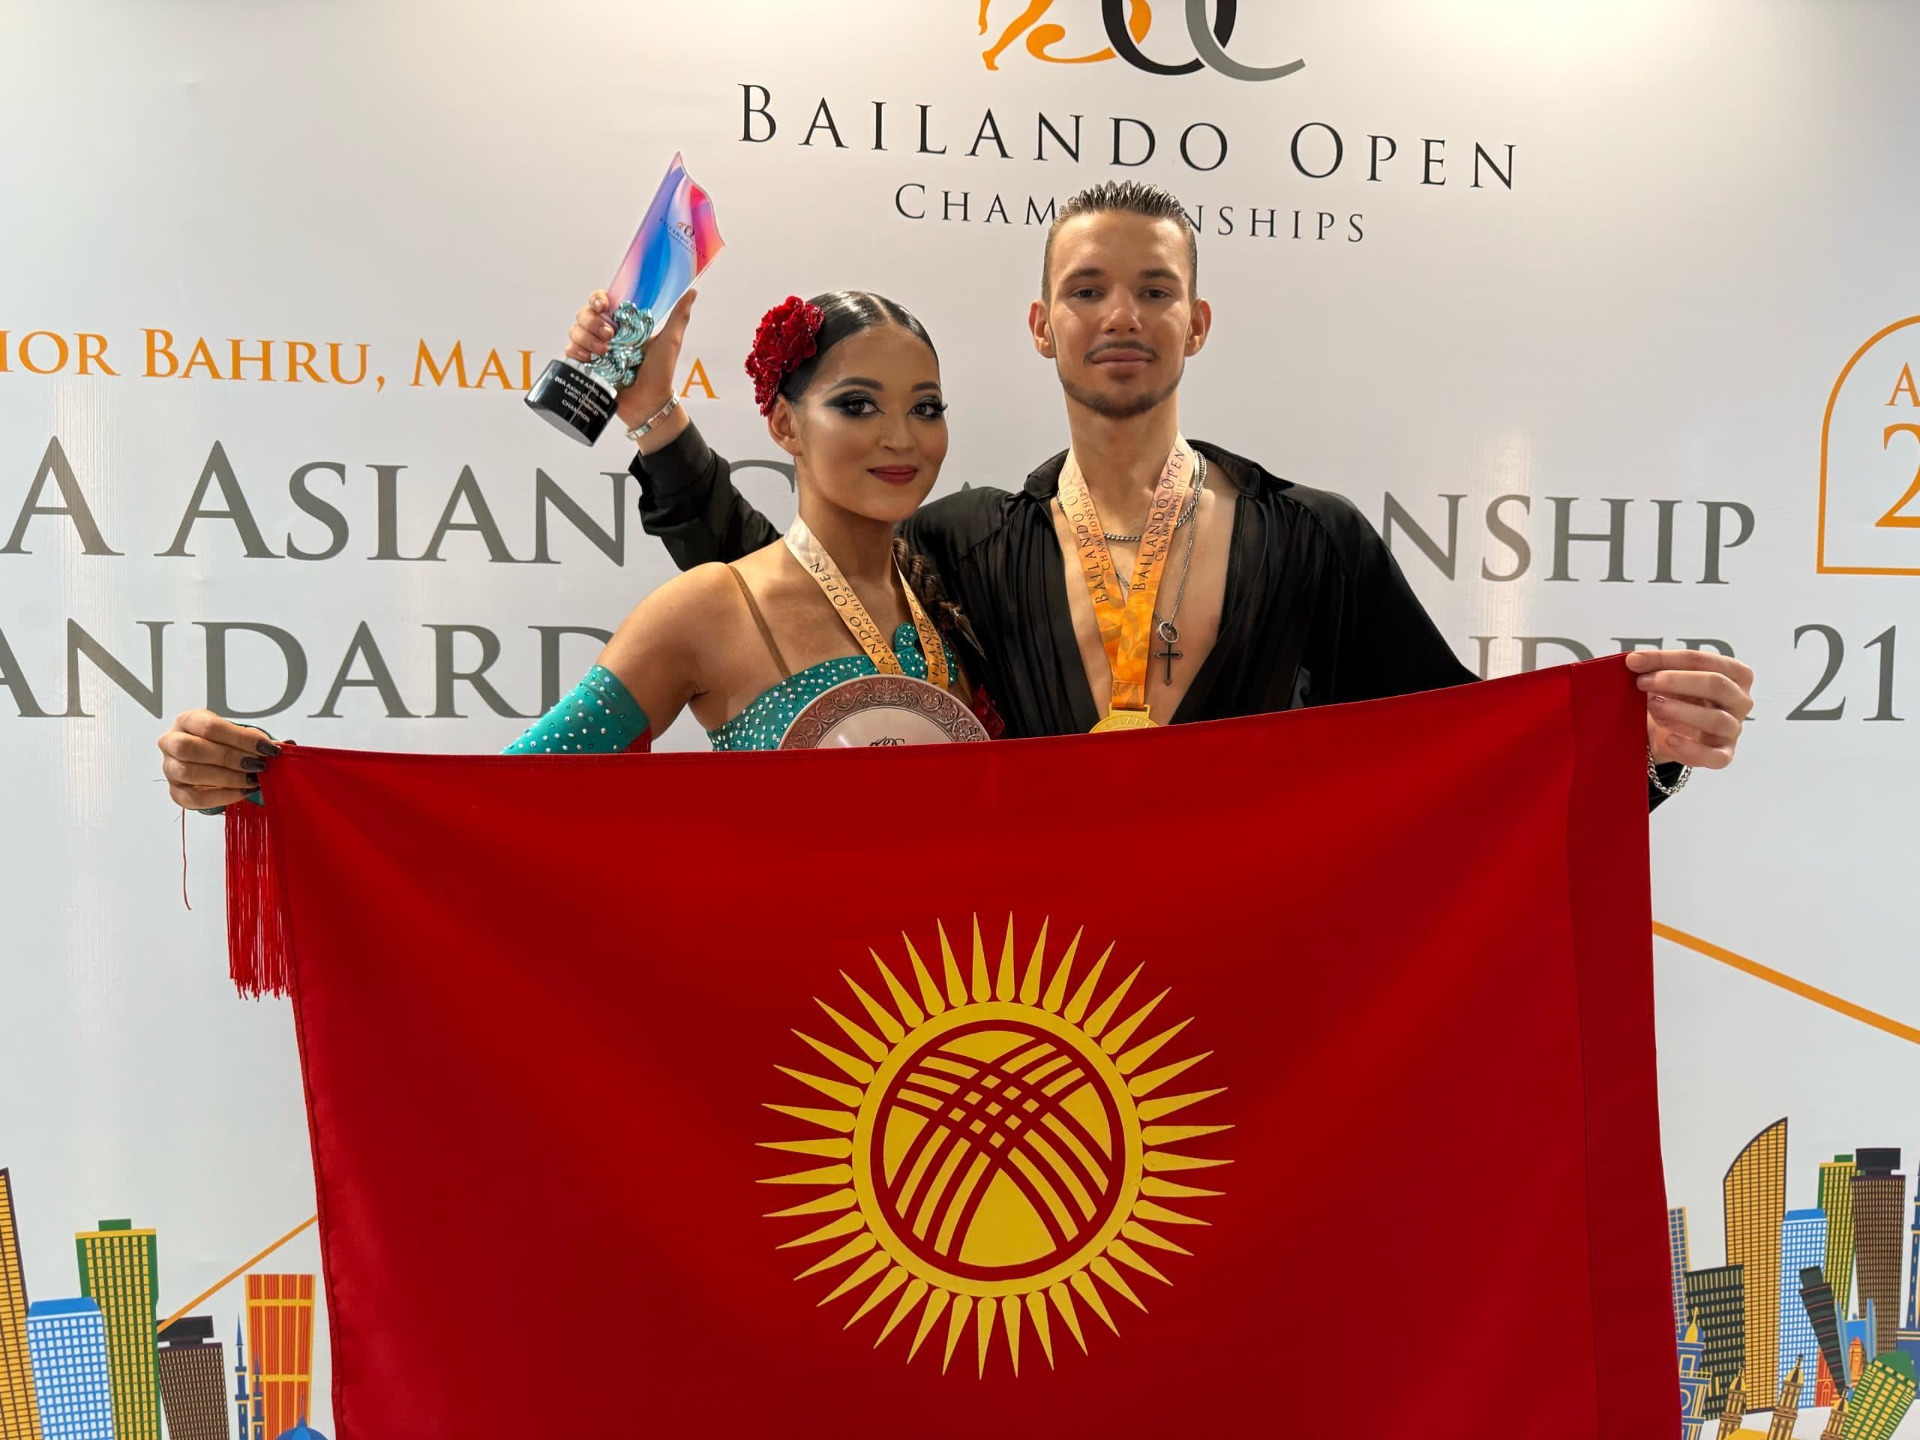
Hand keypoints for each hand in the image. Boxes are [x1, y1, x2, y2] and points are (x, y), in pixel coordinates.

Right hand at [158, 710, 282, 810]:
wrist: (211, 761)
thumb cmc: (225, 744)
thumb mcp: (240, 735)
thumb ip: (259, 739)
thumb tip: (287, 745)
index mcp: (188, 720)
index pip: (209, 727)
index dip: (242, 738)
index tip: (268, 748)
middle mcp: (171, 742)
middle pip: (192, 749)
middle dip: (230, 758)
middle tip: (259, 765)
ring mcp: (169, 768)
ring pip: (190, 773)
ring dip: (227, 778)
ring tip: (254, 779)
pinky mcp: (176, 792)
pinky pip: (194, 798)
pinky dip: (222, 796)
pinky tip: (244, 792)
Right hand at [565, 288, 696, 438]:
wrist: (649, 404)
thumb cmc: (660, 373)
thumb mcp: (670, 341)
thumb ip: (679, 316)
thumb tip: (692, 291)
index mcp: (622, 324)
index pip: (602, 301)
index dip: (597, 299)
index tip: (603, 305)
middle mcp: (605, 334)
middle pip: (584, 314)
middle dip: (592, 322)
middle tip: (610, 336)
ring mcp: (594, 350)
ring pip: (575, 330)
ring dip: (586, 337)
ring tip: (603, 352)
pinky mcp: (586, 367)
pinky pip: (570, 351)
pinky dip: (576, 352)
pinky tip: (590, 359)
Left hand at [1626, 650, 1753, 769]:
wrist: (1668, 733)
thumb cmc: (1675, 699)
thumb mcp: (1667, 679)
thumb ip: (1655, 668)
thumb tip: (1635, 661)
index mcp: (1734, 673)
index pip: (1704, 661)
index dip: (1667, 659)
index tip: (1635, 661)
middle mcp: (1740, 700)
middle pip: (1716, 685)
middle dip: (1675, 681)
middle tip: (1642, 682)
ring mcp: (1733, 728)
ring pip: (1716, 719)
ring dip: (1680, 711)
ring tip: (1652, 706)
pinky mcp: (1723, 754)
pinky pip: (1715, 756)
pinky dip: (1691, 749)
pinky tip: (1669, 739)